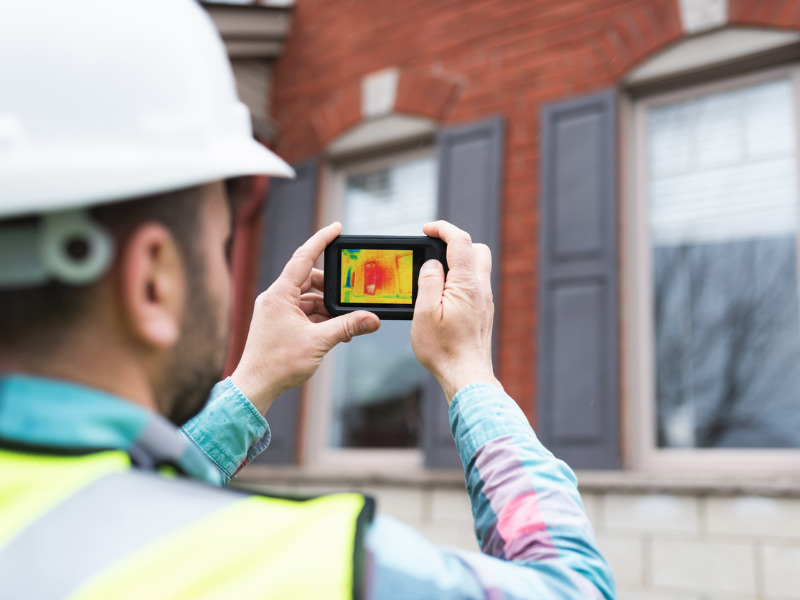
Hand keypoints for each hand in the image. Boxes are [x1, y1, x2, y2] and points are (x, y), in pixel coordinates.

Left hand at [231, 222, 379, 413]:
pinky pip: (305, 312)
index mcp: (280, 294)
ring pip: (309, 298)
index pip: (304, 257)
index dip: (321, 240)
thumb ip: (347, 326)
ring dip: (328, 307)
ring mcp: (277, 310)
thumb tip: (372, 319)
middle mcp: (276, 298)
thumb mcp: (319, 342)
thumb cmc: (278, 363)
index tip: (336, 228)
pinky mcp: (280, 323)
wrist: (256, 386)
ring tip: (346, 322)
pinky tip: (336, 331)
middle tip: (352, 293)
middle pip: (309, 279)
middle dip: (332, 287)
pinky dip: (321, 318)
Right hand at [410, 220, 501, 403]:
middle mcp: (481, 289)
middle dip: (456, 242)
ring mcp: (485, 301)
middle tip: (433, 249)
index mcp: (467, 284)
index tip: (426, 229)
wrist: (467, 376)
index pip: (460, 241)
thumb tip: (432, 264)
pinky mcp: (484, 312)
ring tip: (434, 275)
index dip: (443, 228)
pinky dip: (460, 279)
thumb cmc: (443, 349)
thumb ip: (429, 282)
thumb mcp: (425, 313)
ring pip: (478, 267)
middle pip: (477, 249)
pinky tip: (444, 295)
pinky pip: (475, 285)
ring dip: (458, 262)